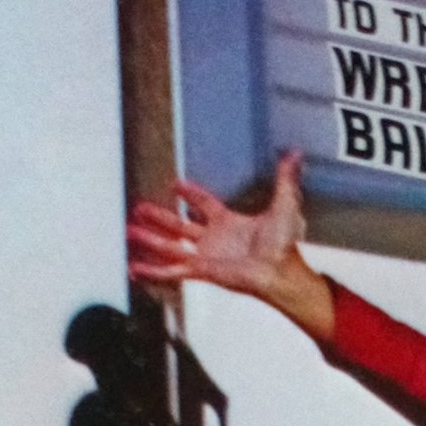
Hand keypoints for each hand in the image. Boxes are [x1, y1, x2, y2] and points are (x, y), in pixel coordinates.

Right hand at [127, 150, 330, 332]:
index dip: (192, 194)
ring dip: (149, 240)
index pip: (205, 205)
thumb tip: (296, 154)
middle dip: (159, 218)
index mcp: (228, 223)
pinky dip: (152, 271)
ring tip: (129, 231)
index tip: (176, 185)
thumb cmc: (284, 245)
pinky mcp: (201, 271)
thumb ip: (285, 179)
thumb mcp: (284, 204)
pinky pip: (171, 270)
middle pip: (179, 226)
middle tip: (139, 208)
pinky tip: (135, 269)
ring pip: (170, 246)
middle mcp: (213, 240)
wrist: (279, 271)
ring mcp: (205, 256)